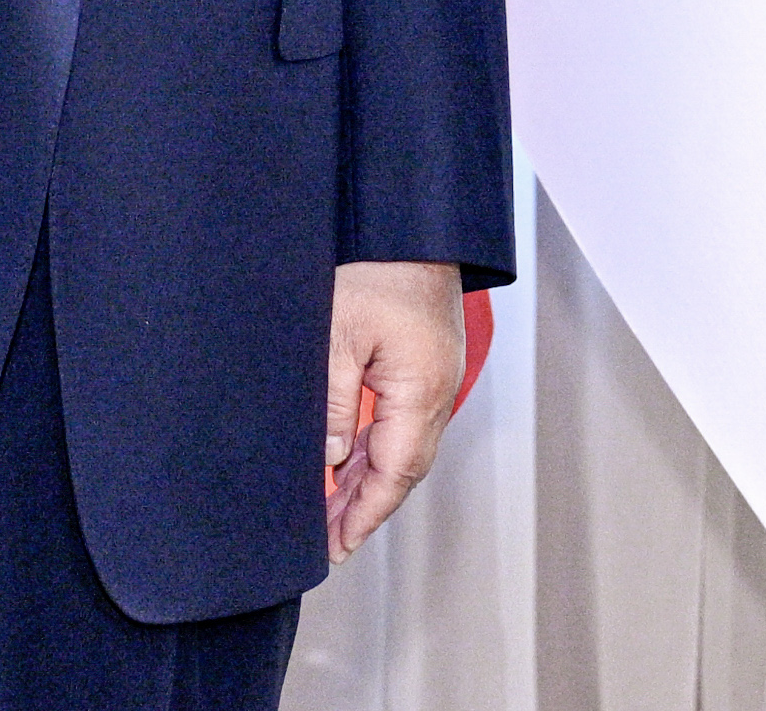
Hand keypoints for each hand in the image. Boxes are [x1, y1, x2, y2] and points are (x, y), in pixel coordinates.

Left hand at [324, 259, 465, 556]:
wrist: (412, 217)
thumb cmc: (377, 261)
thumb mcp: (338, 333)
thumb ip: (334, 402)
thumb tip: (331, 460)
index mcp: (421, 388)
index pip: (395, 474)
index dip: (364, 516)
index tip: (337, 548)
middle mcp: (438, 388)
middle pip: (404, 467)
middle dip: (365, 507)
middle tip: (326, 540)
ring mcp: (437, 373)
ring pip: (404, 445)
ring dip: (370, 479)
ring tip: (331, 509)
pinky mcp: (428, 359)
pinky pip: (405, 419)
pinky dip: (378, 447)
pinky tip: (350, 458)